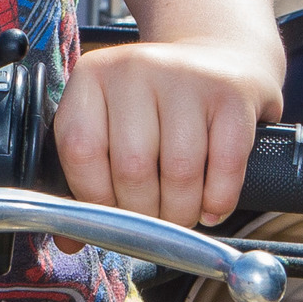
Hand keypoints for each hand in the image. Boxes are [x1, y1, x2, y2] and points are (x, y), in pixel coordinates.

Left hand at [50, 37, 283, 231]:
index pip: (81, 152)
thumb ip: (87, 177)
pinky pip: (225, 164)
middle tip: (153, 223)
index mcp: (93, 76)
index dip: (95, 199)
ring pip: (179, 171)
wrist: (220, 59)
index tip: (111, 219)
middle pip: (132, 167)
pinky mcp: (231, 93)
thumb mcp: (111, 124)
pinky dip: (218, 199)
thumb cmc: (157, 107)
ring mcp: (187, 76)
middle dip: (144, 214)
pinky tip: (212, 207)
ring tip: (182, 216)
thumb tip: (70, 242)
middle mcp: (136, 69)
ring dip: (181, 212)